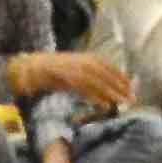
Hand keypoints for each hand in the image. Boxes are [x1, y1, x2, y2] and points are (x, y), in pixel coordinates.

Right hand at [19, 49, 135, 110]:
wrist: (28, 67)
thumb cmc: (52, 71)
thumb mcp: (75, 70)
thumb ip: (90, 77)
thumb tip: (108, 90)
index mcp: (86, 58)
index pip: (109, 66)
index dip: (121, 77)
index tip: (133, 88)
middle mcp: (81, 60)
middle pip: (106, 73)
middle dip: (120, 86)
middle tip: (132, 99)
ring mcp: (73, 68)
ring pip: (97, 80)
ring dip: (111, 91)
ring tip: (122, 103)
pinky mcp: (63, 78)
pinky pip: (83, 88)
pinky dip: (95, 96)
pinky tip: (103, 104)